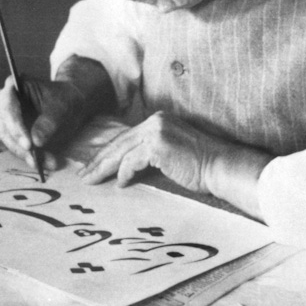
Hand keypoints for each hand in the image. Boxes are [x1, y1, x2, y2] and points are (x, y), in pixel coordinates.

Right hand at [0, 76, 86, 170]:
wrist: (70, 104)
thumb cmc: (65, 98)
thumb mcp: (62, 106)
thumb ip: (50, 122)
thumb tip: (36, 141)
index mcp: (15, 87)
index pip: (9, 106)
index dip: (16, 126)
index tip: (29, 144)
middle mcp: (7, 104)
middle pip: (7, 128)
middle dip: (22, 147)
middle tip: (37, 161)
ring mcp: (10, 121)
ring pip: (12, 142)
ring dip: (29, 156)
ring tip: (49, 164)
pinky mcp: (16, 135)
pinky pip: (21, 149)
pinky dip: (33, 158)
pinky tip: (48, 163)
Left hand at [78, 111, 229, 191]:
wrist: (221, 167)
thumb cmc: (200, 166)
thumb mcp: (170, 155)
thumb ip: (149, 155)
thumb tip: (124, 171)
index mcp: (158, 120)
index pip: (126, 138)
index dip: (108, 153)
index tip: (93, 166)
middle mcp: (155, 121)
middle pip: (119, 142)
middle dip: (99, 160)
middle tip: (83, 175)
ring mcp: (156, 131)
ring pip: (121, 151)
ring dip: (105, 168)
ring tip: (93, 181)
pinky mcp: (158, 145)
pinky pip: (132, 161)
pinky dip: (124, 174)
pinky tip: (120, 185)